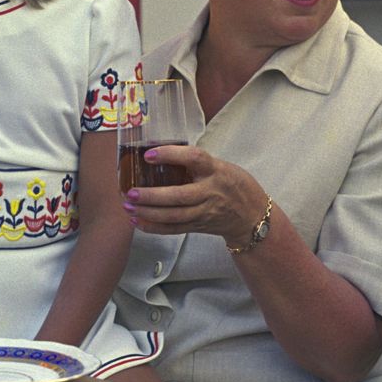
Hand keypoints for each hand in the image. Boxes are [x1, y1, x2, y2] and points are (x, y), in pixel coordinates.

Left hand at [122, 146, 264, 243]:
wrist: (252, 216)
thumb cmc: (234, 185)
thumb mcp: (221, 166)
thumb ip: (196, 162)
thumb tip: (159, 153)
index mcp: (215, 170)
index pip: (194, 158)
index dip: (171, 155)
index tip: (148, 154)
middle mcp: (210, 192)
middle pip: (180, 196)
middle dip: (153, 195)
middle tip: (131, 191)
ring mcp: (204, 212)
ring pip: (174, 216)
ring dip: (149, 212)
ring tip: (128, 206)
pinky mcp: (198, 226)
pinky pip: (174, 229)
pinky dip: (154, 227)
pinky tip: (136, 221)